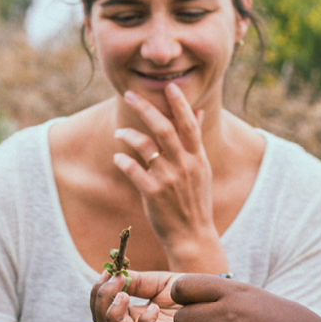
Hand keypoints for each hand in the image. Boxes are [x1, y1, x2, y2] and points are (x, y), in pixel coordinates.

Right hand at [90, 270, 181, 321]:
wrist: (216, 294)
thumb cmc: (188, 290)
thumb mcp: (157, 283)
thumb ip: (135, 282)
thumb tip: (112, 277)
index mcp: (133, 321)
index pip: (102, 316)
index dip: (97, 296)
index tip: (107, 272)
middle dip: (101, 307)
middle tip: (114, 283)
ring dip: (115, 319)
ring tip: (123, 296)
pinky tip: (152, 308)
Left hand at [113, 84, 222, 268]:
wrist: (192, 236)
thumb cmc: (195, 201)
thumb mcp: (202, 170)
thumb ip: (196, 140)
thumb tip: (199, 111)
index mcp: (198, 158)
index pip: (189, 125)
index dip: (180, 104)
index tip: (169, 86)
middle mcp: (185, 166)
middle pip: (165, 129)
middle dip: (146, 109)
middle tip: (130, 94)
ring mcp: (169, 179)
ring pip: (145, 147)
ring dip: (128, 135)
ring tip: (119, 132)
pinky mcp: (153, 193)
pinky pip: (133, 169)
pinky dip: (123, 159)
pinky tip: (118, 156)